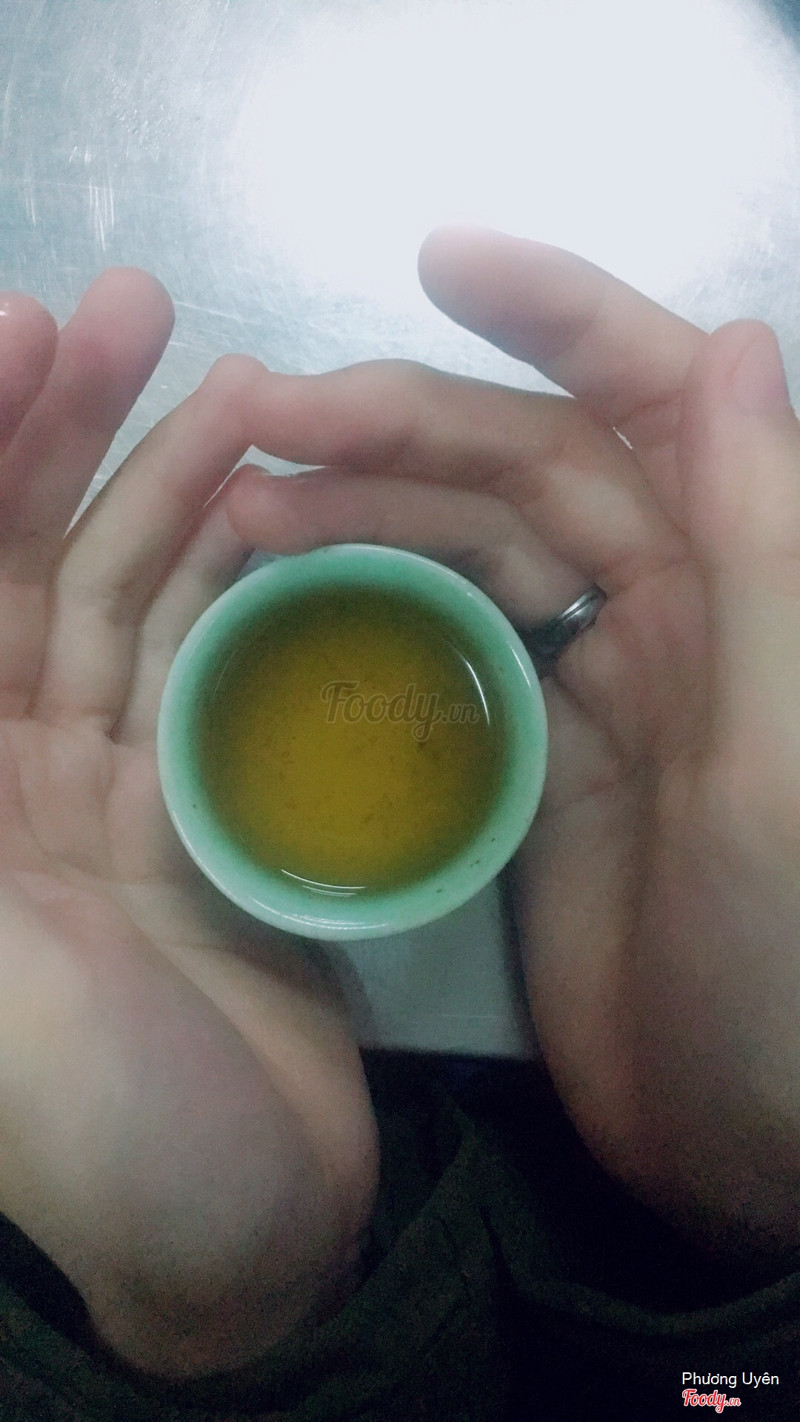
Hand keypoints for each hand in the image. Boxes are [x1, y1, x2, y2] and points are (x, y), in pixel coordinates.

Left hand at [0, 275, 376, 1376]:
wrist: (243, 1238)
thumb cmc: (100, 1130)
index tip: (22, 330)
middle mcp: (5, 770)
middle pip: (25, 567)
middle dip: (66, 432)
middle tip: (132, 305)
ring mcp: (107, 784)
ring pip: (126, 600)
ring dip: (164, 484)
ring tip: (227, 373)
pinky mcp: (202, 809)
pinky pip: (207, 670)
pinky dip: (234, 585)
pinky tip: (268, 504)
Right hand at [225, 228, 799, 1267]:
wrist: (761, 1148)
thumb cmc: (795, 965)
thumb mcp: (785, 755)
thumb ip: (764, 551)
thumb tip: (731, 343)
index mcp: (740, 580)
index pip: (652, 402)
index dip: (561, 314)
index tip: (443, 260)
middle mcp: (673, 608)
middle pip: (531, 470)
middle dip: (407, 422)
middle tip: (268, 415)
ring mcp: (599, 688)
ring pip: (475, 555)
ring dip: (372, 513)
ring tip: (252, 502)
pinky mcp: (537, 767)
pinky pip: (450, 655)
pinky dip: (377, 614)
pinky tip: (296, 597)